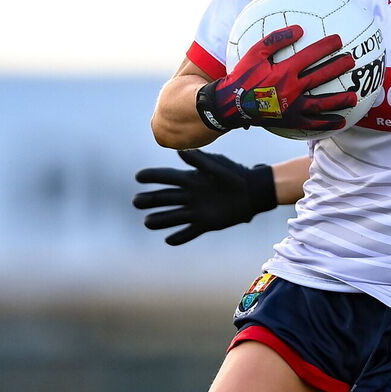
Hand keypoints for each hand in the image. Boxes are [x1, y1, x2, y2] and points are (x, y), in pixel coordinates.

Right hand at [133, 149, 277, 244]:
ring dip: (160, 220)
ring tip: (147, 222)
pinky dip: (179, 237)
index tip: (139, 177)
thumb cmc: (234, 174)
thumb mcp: (217, 165)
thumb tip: (180, 152)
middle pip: (165, 198)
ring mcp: (196, 210)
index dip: (152, 176)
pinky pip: (189, 232)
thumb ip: (199, 160)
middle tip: (137, 202)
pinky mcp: (205, 223)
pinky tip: (169, 239)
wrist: (253, 191)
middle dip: (150, 200)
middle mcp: (189, 195)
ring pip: (173, 217)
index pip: (166, 177)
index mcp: (190, 179)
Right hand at [196, 25, 357, 132]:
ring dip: (339, 100)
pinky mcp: (291, 121)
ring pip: (321, 104)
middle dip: (338, 68)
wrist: (230, 105)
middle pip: (320, 77)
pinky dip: (328, 123)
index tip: (338, 40)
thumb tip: (299, 28)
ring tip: (354, 97)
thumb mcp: (253, 54)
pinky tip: (341, 122)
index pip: (309, 56)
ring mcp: (292, 108)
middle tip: (352, 61)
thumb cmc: (242, 76)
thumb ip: (275, 40)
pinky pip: (312, 124)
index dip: (325, 47)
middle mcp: (290, 89)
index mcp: (283, 72)